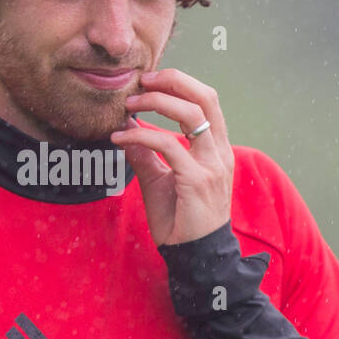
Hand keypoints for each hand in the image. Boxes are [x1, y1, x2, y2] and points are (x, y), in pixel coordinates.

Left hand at [110, 68, 234, 245]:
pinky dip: (140, 136)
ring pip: (190, 114)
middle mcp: (219, 152)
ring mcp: (211, 165)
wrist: (195, 257)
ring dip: (155, 103)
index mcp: (216, 149)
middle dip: (172, 81)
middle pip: (205, 97)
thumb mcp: (160, 181)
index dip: (179, 83)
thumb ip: (147, 156)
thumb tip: (126, 131)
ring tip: (128, 106)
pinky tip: (120, 138)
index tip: (149, 81)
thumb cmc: (181, 220)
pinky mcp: (196, 180)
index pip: (206, 101)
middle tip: (141, 81)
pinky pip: (168, 145)